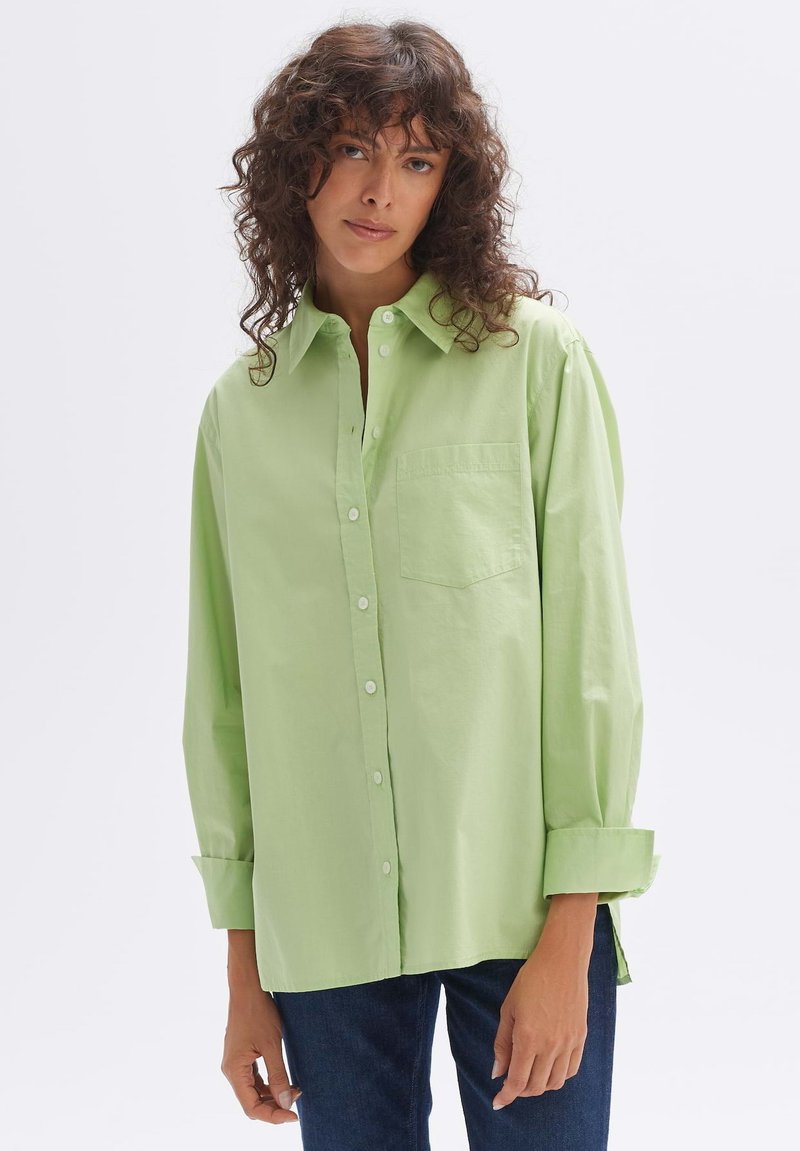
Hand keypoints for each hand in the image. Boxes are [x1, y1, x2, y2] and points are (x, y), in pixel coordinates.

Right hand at [221, 984, 301, 1123]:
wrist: (248, 987)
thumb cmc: (258, 1012)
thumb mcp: (272, 1045)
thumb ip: (278, 1076)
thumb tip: (285, 1103)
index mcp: (234, 1071)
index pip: (251, 1107)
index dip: (273, 1116)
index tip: (293, 1115)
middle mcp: (231, 1070)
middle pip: (251, 1102)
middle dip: (274, 1105)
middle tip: (297, 1099)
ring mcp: (235, 1063)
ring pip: (253, 1091)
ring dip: (272, 1095)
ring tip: (294, 1089)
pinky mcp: (241, 1056)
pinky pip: (254, 1078)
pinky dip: (268, 1083)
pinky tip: (284, 1080)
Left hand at [491, 936, 590, 1109]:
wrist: (562, 962)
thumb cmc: (530, 981)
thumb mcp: (508, 1009)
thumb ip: (502, 1044)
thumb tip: (497, 1073)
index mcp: (527, 1038)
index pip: (516, 1081)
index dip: (506, 1096)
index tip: (497, 1103)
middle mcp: (550, 1045)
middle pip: (536, 1086)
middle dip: (520, 1091)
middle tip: (511, 1083)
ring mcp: (568, 1043)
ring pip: (555, 1083)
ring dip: (540, 1086)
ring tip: (529, 1076)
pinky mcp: (581, 1038)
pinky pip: (571, 1070)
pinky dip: (558, 1076)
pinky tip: (549, 1069)